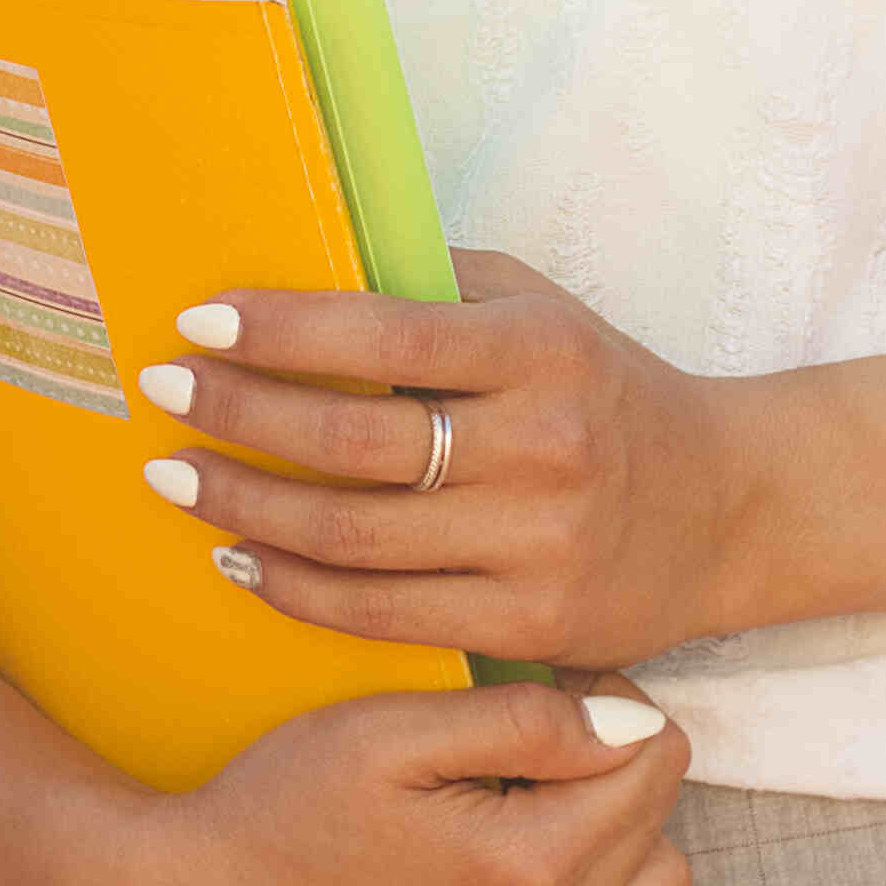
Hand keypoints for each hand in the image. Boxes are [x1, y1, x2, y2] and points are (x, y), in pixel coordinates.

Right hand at [76, 672, 693, 885]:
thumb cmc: (281, 809)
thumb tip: (633, 722)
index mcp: (520, 864)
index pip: (648, 761)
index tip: (565, 688)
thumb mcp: (386, 730)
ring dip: (628, 847)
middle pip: (654, 827)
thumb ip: (523, 721)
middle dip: (616, 766)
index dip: (616, 702)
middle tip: (543, 742)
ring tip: (552, 813)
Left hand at [143, 250, 746, 669]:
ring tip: (174, 479)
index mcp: (539, 352)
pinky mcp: (531, 626)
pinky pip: (385, 617)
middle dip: (239, 414)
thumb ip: (433, 287)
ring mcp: (537, 547)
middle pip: (355, 443)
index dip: (281, 330)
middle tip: (159, 390)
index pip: (387, 338)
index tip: (196, 319)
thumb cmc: (601, 389)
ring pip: (356, 539)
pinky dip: (297, 589)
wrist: (726, 508)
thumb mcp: (538, 309)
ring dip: (245, 508)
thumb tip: (301, 259)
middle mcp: (542, 448)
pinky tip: (241, 557)